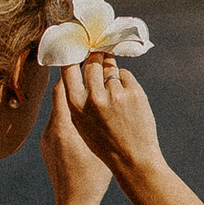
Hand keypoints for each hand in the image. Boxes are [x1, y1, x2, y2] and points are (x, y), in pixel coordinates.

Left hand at [40, 65, 112, 204]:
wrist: (74, 203)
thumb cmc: (94, 177)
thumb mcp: (100, 143)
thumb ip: (98, 118)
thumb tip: (103, 91)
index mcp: (63, 127)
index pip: (62, 88)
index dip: (71, 70)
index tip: (81, 56)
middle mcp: (51, 130)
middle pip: (59, 95)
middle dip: (70, 79)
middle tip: (83, 63)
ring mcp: (47, 138)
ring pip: (58, 108)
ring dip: (71, 96)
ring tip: (87, 87)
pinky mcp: (48, 146)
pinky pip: (58, 121)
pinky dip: (69, 113)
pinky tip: (84, 114)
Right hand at [64, 54, 165, 186]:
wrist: (133, 159)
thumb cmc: (104, 142)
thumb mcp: (80, 123)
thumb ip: (76, 98)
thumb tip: (75, 67)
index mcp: (76, 105)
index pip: (69, 67)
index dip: (72, 53)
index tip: (76, 45)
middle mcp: (94, 98)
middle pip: (93, 60)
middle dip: (96, 55)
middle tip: (99, 51)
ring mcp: (116, 94)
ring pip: (110, 67)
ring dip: (111, 71)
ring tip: (115, 88)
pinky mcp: (134, 93)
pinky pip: (126, 76)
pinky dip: (126, 83)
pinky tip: (127, 101)